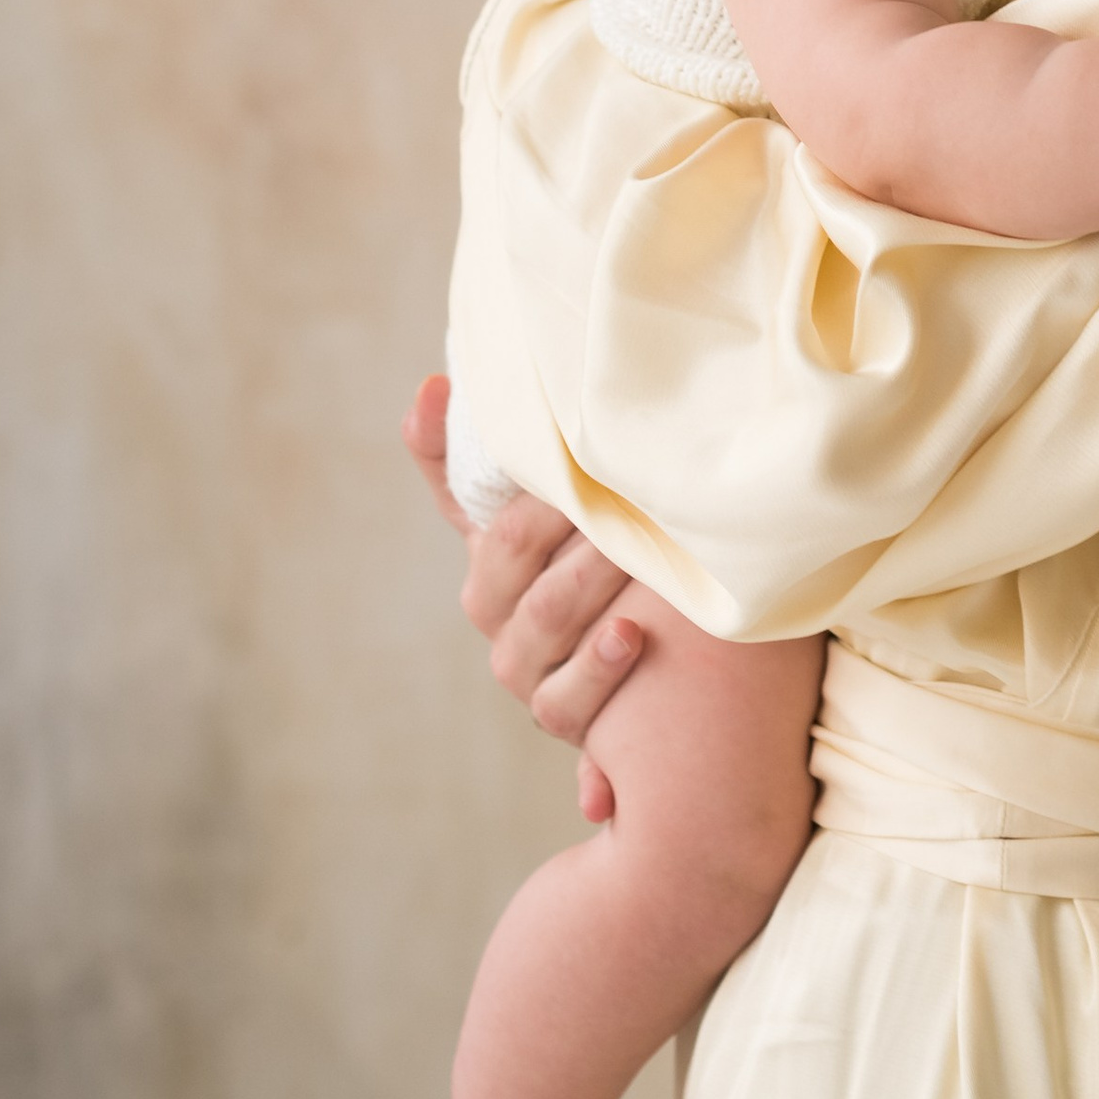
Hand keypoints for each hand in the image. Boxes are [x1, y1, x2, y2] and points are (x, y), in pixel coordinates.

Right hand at [404, 376, 650, 822]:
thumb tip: (436, 387)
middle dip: (559, 511)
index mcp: (490, 543)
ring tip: (632, 549)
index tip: (462, 399)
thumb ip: (523, 448)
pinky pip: (568, 695)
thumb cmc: (617, 557)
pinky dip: (599, 667)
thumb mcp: (577, 502)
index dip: (445, 443)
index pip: (455, 487)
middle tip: (611, 477)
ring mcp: (523, 662)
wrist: (662, 652)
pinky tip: (629, 635)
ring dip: (588, 580)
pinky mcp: (559, 711)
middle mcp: (495, 603)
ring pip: (543, 617)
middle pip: (510, 548)